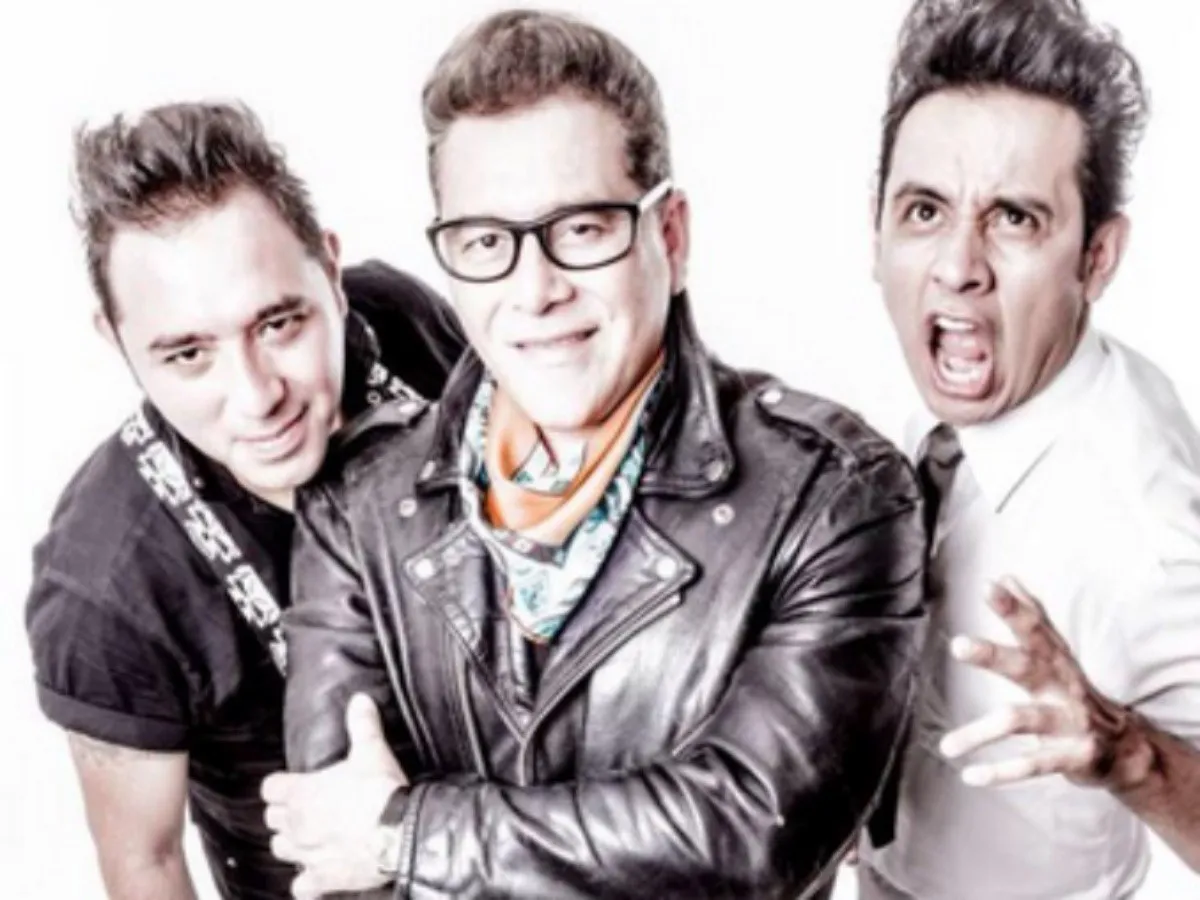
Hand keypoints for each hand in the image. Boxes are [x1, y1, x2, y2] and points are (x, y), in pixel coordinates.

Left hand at [262, 693, 407, 898]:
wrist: (400, 831)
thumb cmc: (380, 791)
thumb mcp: (371, 750)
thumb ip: (361, 724)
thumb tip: (360, 700)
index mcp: (301, 793)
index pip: (270, 788)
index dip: (280, 786)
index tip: (291, 784)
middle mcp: (297, 825)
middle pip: (272, 820)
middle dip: (285, 815)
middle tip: (305, 808)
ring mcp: (308, 854)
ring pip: (281, 851)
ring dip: (292, 845)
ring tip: (308, 839)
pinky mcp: (324, 878)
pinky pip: (301, 887)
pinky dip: (307, 883)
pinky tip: (317, 876)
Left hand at [939, 577, 1154, 791]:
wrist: (1126, 750)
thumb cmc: (1074, 693)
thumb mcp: (1056, 655)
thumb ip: (1032, 617)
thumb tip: (1006, 576)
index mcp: (1055, 661)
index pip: (1035, 628)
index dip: (1014, 607)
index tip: (989, 586)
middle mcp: (1063, 687)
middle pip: (1026, 666)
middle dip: (993, 655)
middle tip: (957, 644)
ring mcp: (1070, 722)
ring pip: (1021, 721)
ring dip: (980, 733)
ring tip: (946, 746)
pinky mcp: (1074, 756)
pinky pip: (1034, 764)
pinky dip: (1002, 772)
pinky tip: (971, 775)